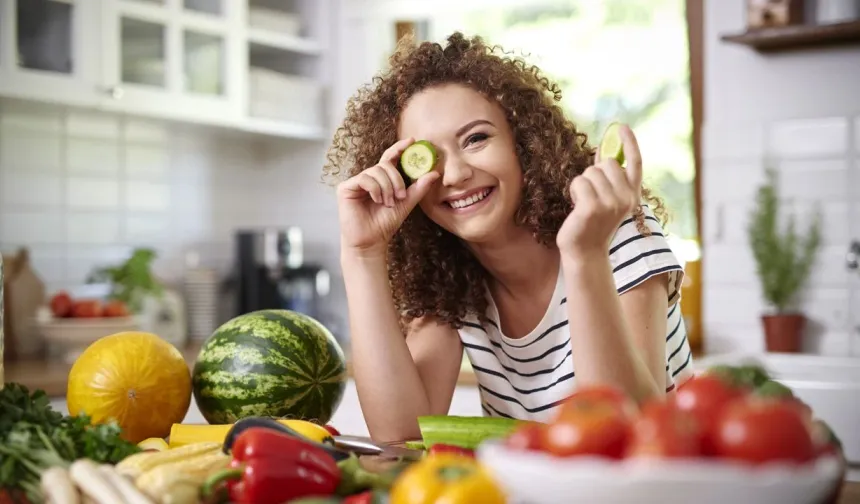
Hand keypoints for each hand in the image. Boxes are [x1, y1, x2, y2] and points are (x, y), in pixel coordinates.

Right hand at [337, 137, 439, 257]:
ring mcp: (356, 182)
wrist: (371, 241)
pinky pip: (365, 178)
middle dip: (396, 180)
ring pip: (376, 171)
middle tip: (400, 196)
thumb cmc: (385, 224)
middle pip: (385, 165)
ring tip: (388, 203)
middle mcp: (368, 178)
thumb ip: (419, 188)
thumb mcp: (406, 203)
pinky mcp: (346, 187)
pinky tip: (377, 200)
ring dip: (387, 188)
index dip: (399, 148)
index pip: (390, 158)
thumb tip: (434, 173)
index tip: (412, 141)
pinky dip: (375, 189)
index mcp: (381, 179)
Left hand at [556, 123, 642, 256]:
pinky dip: (574, 191)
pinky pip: (579, 182)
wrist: (585, 252)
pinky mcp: (593, 207)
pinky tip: (577, 207)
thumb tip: (602, 151)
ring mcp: (610, 204)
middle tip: (590, 195)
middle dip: (594, 173)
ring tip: (583, 204)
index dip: (630, 143)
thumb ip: (607, 177)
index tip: (621, 127)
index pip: (635, 163)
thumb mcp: (606, 198)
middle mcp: (626, 199)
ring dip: (582, 184)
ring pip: (590, 172)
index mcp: (632, 196)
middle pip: (606, 163)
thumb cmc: (592, 223)